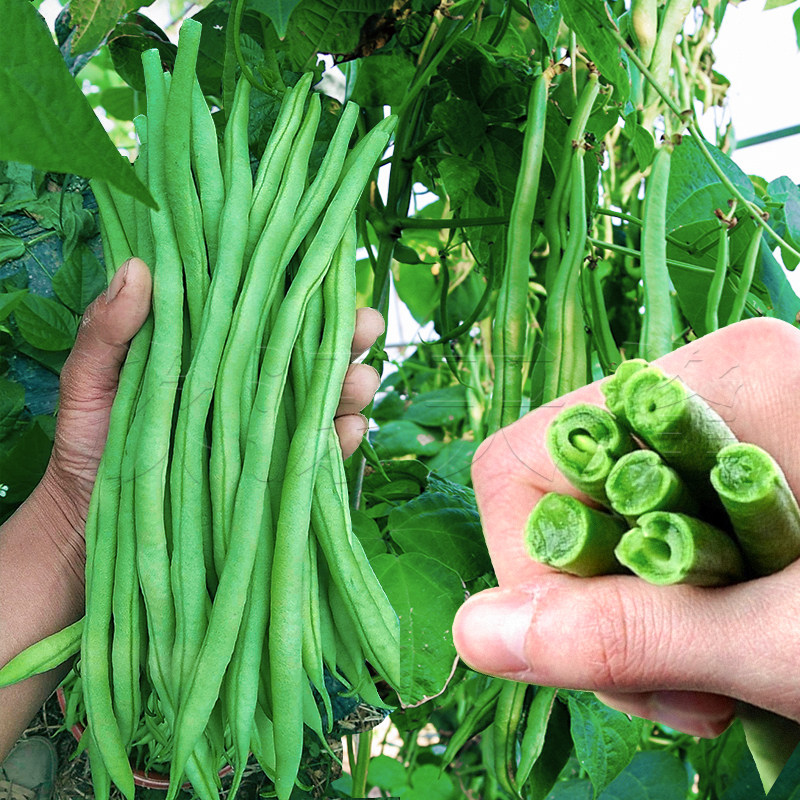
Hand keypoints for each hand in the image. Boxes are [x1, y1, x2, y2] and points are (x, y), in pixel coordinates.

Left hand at [43, 256, 382, 573]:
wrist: (91, 523)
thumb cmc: (89, 443)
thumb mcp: (88, 381)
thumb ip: (107, 331)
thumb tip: (139, 267)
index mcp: (210, 351)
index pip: (263, 311)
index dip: (299, 289)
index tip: (327, 269)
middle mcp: (245, 385)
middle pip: (306, 352)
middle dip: (345, 336)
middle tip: (366, 326)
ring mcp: (262, 430)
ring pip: (322, 398)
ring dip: (350, 386)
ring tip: (361, 381)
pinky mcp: (271, 476)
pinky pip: (315, 455)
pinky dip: (339, 441)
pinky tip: (350, 429)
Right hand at [453, 317, 799, 735]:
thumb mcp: (793, 636)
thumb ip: (631, 634)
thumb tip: (470, 635)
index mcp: (714, 379)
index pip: (524, 463)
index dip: (532, 571)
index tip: (603, 655)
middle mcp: (704, 390)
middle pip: (559, 504)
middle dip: (597, 615)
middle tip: (683, 690)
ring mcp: (715, 432)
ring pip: (597, 536)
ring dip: (635, 629)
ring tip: (719, 687)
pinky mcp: (729, 479)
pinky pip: (640, 547)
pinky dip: (666, 618)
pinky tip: (727, 660)